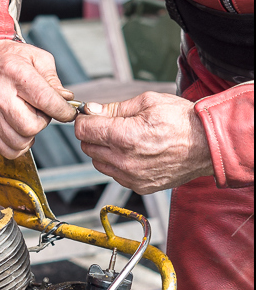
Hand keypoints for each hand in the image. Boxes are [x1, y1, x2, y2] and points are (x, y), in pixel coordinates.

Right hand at [0, 40, 75, 158]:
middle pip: (30, 126)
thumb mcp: (36, 58)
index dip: (62, 110)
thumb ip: (53, 80)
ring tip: (28, 118)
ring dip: (30, 134)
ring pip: (19, 141)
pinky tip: (19, 131)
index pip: (45, 100)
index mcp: (14, 71)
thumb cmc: (7, 58)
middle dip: (42, 122)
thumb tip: (65, 100)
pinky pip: (6, 149)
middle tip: (40, 111)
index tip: (68, 112)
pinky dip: (18, 145)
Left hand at [75, 92, 213, 193]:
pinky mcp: (138, 186)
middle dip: (94, 134)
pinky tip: (134, 153)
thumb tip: (92, 110)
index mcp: (124, 136)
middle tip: (110, 125)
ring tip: (125, 139)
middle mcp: (124, 161)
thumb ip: (115, 108)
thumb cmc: (182, 121)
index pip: (83, 131)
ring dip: (104, 150)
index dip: (84, 120)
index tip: (90, 116)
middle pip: (87, 147)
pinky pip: (115, 175)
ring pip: (99, 163)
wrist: (207, 145)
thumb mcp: (148, 103)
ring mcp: (131, 177)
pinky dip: (117, 164)